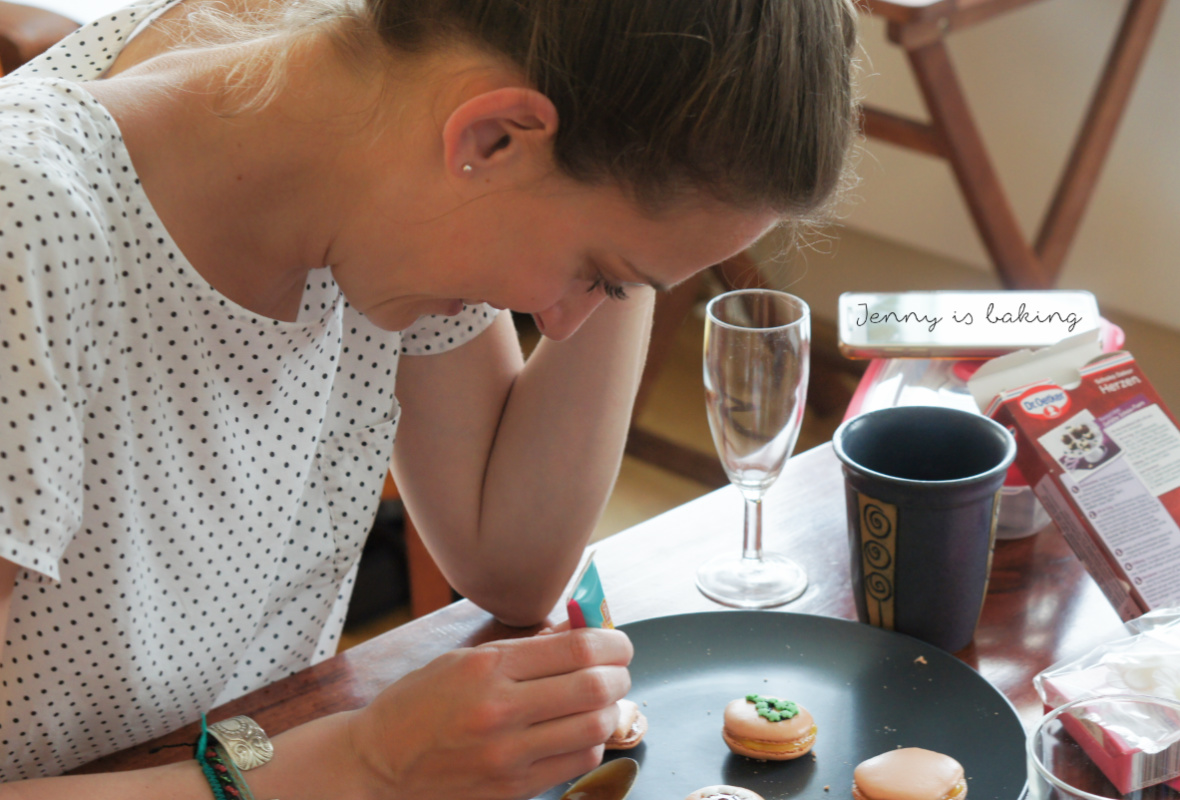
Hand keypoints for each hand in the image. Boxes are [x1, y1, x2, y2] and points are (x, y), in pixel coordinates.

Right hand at [348, 627, 632, 799]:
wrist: (378, 763)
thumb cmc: (418, 704)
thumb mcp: (464, 659)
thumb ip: (525, 648)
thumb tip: (580, 631)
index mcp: (487, 668)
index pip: (576, 648)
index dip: (612, 642)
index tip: (617, 643)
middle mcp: (500, 710)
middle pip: (595, 688)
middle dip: (619, 674)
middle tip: (617, 670)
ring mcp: (508, 755)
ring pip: (595, 728)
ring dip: (609, 710)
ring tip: (599, 701)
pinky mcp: (513, 789)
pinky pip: (578, 762)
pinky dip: (590, 742)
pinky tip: (577, 731)